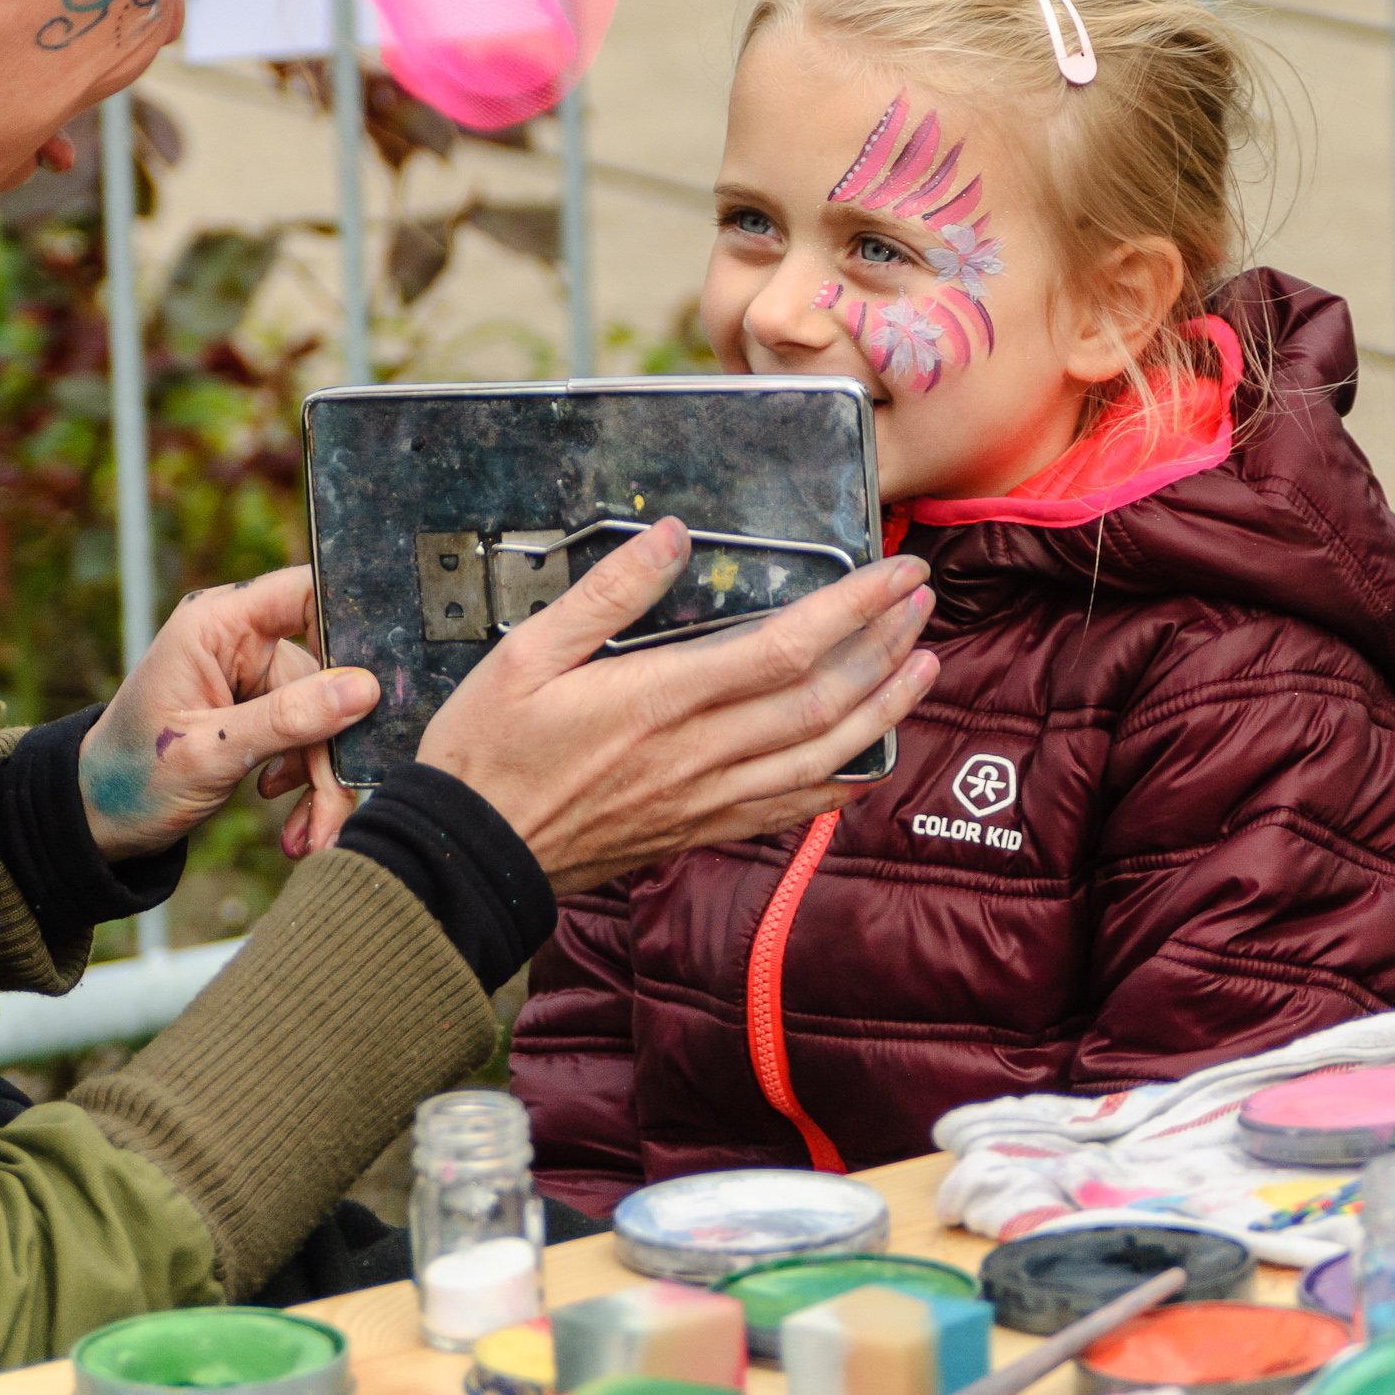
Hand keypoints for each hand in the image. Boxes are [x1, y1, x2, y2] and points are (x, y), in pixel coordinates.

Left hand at [79, 568, 379, 861]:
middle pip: (328, 673)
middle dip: (334, 746)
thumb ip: (287, 719)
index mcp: (218, 624)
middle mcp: (243, 641)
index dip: (349, 623)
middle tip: (335, 804)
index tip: (379, 679)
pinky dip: (312, 785)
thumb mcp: (210, 753)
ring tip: (314, 835)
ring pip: (326, 717)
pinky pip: (312, 738)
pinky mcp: (264, 713)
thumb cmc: (130, 778)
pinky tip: (296, 825)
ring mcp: (255, 678)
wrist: (98, 824)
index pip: (304, 592)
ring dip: (325, 781)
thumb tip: (364, 689)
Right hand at [417, 516, 937, 894]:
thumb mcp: (526, 653)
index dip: (853, 607)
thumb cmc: (489, 751)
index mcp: (659, 698)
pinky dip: (840, 784)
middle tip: (923, 600)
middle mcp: (697, 753)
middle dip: (884, 646)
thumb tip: (673, 536)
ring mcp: (705, 798)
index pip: (785, 648)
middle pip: (821, 699)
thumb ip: (605, 592)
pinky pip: (789, 810)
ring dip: (883, 709)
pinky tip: (870, 761)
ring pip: (822, 755)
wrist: (469, 858)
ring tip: (925, 664)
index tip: (895, 572)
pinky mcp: (699, 830)